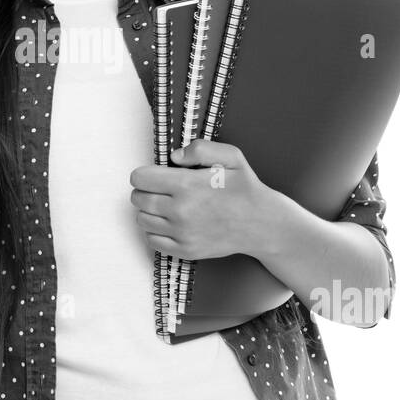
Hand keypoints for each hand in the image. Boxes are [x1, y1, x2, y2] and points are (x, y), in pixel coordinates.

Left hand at [128, 139, 294, 262]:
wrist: (261, 224)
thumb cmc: (244, 189)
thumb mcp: (230, 156)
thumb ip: (200, 149)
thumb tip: (174, 157)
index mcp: (187, 185)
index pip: (140, 179)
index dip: (145, 173)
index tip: (155, 174)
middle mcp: (180, 211)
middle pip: (138, 199)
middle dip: (144, 190)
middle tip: (160, 188)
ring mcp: (182, 234)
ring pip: (142, 220)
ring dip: (149, 210)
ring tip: (166, 205)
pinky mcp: (185, 250)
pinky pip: (152, 240)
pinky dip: (155, 231)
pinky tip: (170, 222)